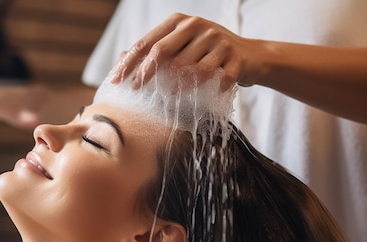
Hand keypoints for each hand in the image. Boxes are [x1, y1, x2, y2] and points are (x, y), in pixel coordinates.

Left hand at [110, 13, 262, 90]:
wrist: (250, 56)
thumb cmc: (206, 55)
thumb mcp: (181, 47)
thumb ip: (155, 51)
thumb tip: (122, 59)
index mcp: (179, 22)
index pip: (147, 42)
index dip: (129, 62)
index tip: (116, 80)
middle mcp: (197, 26)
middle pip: (162, 51)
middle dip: (145, 72)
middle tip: (136, 89)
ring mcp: (217, 39)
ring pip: (189, 67)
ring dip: (178, 84)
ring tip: (172, 94)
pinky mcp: (234, 55)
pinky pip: (217, 76)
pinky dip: (212, 87)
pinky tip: (212, 91)